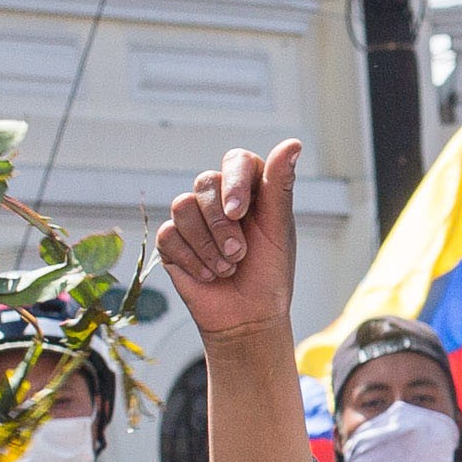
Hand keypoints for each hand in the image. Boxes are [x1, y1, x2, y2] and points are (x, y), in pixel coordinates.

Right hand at [158, 143, 305, 347]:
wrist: (247, 317)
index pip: (236, 161)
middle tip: (239, 254)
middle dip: (221, 223)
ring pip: (182, 207)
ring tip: (227, 268)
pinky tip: (209, 275)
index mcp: (249, 189)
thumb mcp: (278, 229)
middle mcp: (218, 198)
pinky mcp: (172, 241)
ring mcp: (193, 219)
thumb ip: (280, 186)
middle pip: (204, 182)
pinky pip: (168, 234)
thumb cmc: (269, 273)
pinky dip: (192, 258)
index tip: (240, 212)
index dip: (235, 182)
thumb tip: (293, 143)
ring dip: (207, 245)